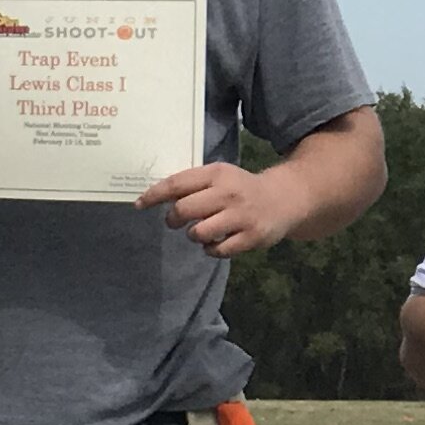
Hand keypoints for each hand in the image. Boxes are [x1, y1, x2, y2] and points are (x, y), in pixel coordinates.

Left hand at [138, 159, 315, 257]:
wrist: (285, 198)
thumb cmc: (241, 189)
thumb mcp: (220, 178)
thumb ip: (193, 185)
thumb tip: (156, 196)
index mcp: (217, 174)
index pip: (177, 183)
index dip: (154, 195)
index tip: (140, 204)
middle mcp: (228, 193)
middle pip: (184, 210)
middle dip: (173, 219)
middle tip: (176, 222)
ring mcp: (241, 216)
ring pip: (198, 232)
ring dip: (194, 235)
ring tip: (202, 231)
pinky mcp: (251, 237)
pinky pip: (217, 250)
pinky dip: (211, 249)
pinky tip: (216, 242)